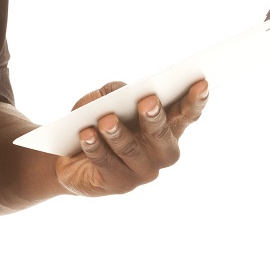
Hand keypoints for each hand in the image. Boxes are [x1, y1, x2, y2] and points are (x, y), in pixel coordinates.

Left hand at [54, 80, 209, 196]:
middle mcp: (159, 153)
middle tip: (147, 102)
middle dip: (155, 118)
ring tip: (106, 121)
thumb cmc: (94, 121)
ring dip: (119, 134)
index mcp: (165, 127)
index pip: (185, 115)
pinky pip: (107, 164)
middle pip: (163, 137)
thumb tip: (123, 92)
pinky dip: (95, 147)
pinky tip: (86, 135)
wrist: (68, 156)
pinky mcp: (117, 185)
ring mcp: (141, 172)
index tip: (201, 83)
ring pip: (132, 151)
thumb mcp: (102, 99)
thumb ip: (114, 92)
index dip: (195, 101)